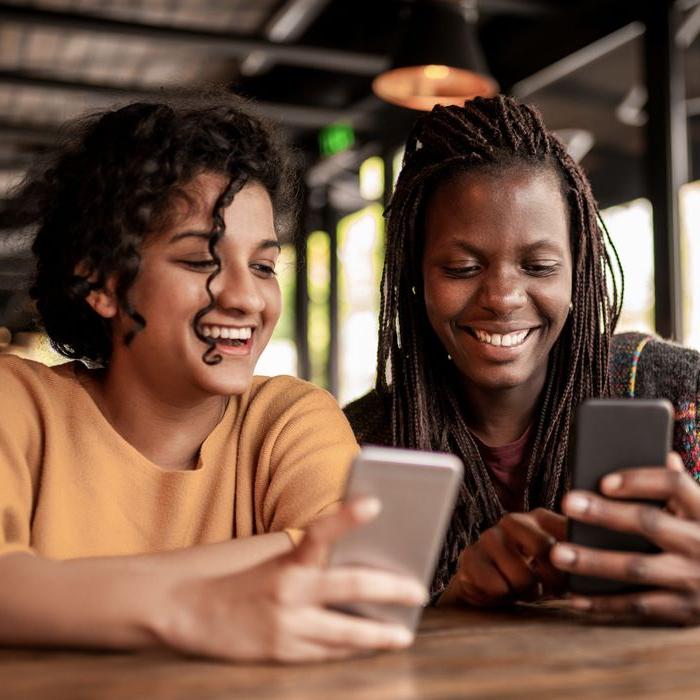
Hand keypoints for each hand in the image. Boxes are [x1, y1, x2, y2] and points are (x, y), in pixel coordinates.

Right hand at [158, 498, 427, 662]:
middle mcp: (289, 591)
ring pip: (346, 632)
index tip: (375, 501)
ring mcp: (286, 626)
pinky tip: (370, 645)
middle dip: (391, 589)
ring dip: (380, 632)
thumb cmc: (243, 580)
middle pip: (351, 588)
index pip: (320, 531)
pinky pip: (328, 654)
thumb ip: (313, 562)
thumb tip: (364, 567)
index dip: (346, 515)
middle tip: (419, 589)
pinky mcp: (282, 653)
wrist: (190, 612)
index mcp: (287, 561)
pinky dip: (352, 649)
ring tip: (404, 632)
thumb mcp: (274, 561)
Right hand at [440, 508, 566, 606]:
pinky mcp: (470, 555)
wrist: (488, 583)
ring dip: (525, 592)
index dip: (573, 562)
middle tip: (546, 589)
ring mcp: (489, 536)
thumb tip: (601, 563)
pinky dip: (503, 596)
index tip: (572, 579)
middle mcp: (513, 520)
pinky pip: (497, 586)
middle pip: (544, 548)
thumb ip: (577, 555)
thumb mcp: (558, 562)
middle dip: (550, 580)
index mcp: (539, 517)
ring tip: (522, 589)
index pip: (567, 533)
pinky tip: (501, 589)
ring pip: (521, 575)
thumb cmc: (531, 572)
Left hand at [551, 452, 699, 624]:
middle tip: (566, 502)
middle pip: (649, 523)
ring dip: (594, 561)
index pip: (675, 485)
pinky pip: (637, 606)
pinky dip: (603, 603)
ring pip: (637, 568)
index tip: (604, 480)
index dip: (640, 480)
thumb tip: (665, 453)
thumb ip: (681, 489)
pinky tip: (573, 595)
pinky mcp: (683, 611)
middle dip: (605, 513)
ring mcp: (694, 580)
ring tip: (558, 553)